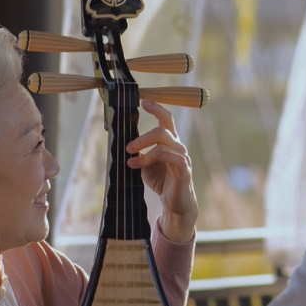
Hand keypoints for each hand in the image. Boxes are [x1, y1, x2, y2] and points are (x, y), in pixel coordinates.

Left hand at [127, 99, 198, 241]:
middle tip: (128, 148)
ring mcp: (182, 157)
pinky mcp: (183, 170)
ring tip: (131, 162)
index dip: (157, 108)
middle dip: (142, 137)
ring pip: (163, 143)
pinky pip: (170, 156)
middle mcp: (178, 146)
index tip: (143, 102)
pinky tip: (138, 165)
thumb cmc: (161, 180)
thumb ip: (139, 151)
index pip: (166, 119)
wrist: (175, 203)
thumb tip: (122, 140)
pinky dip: (151, 158)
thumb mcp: (145, 163)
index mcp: (170, 142)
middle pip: (162, 130)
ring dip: (144, 151)